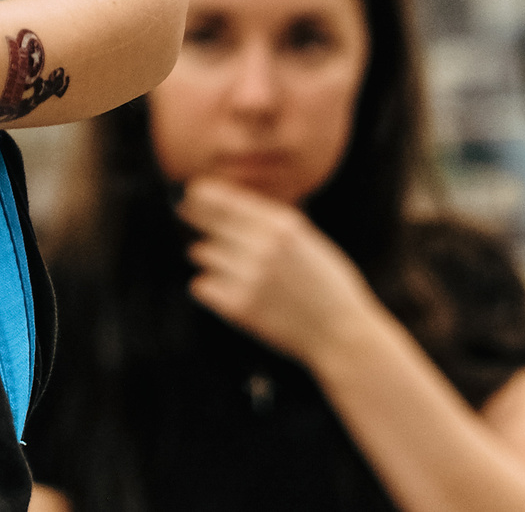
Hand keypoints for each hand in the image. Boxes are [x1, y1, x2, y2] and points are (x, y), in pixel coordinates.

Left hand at [179, 177, 379, 366]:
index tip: (190, 192)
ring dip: (210, 256)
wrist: (340, 332)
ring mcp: (248, 276)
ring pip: (202, 252)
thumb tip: (232, 202)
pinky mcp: (238, 306)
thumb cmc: (327, 286)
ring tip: (233, 267)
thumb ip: (273, 222)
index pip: (227, 200)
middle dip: (196, 217)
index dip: (202, 194)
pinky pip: (201, 285)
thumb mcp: (308, 240)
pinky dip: (210, 286)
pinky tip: (228, 288)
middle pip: (208, 221)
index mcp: (283, 225)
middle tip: (184, 212)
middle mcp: (262, 246)